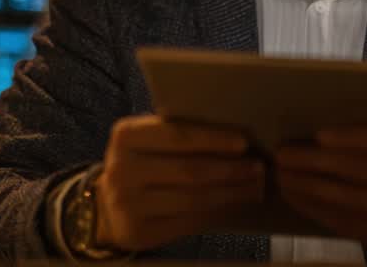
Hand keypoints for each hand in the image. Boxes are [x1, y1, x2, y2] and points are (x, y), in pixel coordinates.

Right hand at [94, 115, 264, 250]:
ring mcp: (128, 205)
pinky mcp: (140, 233)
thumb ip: (177, 134)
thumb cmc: (141, 163)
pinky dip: (217, 213)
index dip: (214, 139)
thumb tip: (236, 136)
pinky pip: (189, 222)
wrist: (107, 205)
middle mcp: (122, 171)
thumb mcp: (148, 141)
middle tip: (258, 168)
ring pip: (194, 200)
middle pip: (190, 171)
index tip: (244, 142)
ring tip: (254, 187)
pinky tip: (234, 205)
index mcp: (125, 137)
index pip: (177, 135)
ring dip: (231, 193)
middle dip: (230, 170)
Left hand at [274, 123, 366, 262]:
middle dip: (317, 164)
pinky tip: (300, 200)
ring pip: (353, 203)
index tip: (317, 134)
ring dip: (311, 190)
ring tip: (284, 177)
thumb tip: (327, 129)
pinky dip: (321, 212)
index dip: (352, 137)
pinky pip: (352, 226)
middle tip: (283, 155)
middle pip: (364, 173)